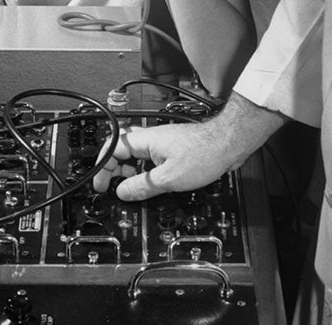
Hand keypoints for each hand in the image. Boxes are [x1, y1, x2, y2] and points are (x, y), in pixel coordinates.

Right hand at [91, 123, 244, 201]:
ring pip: (136, 154)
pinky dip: (145, 171)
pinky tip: (151, 182)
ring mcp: (163, 143)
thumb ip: (142, 186)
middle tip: (115, 186)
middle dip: (114, 168)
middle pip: (121, 149)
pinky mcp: (173, 150)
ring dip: (130, 170)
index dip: (103, 166)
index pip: (112, 148)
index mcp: (146, 141)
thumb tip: (123, 192)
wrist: (228, 144)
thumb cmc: (205, 154)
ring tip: (132, 187)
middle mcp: (152, 138)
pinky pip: (150, 158)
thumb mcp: (169, 179)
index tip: (102, 183)